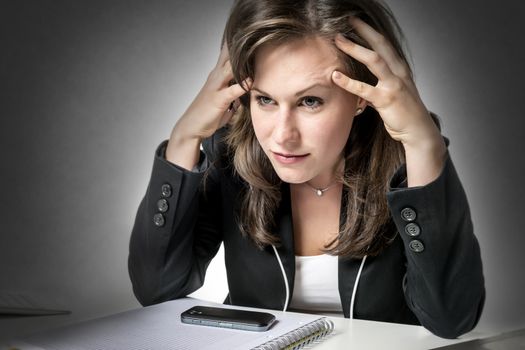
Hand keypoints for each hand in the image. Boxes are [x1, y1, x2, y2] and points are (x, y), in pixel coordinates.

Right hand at [166, 43, 250, 168]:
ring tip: (255, 50)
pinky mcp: (218, 99)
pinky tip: (250, 81)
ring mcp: (216, 87)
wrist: (191, 127)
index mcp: (217, 76)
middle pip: (228, 56)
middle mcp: (216, 77)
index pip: (228, 56)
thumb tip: (246, 90)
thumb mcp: (225, 100)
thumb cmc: (208, 114)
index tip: (251, 33)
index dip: (238, 44)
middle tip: (255, 33)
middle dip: (240, 44)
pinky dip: (241, 85)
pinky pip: (232, 90)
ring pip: (229, 68)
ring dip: (242, 60)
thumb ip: (236, 93)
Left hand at [331, 17, 441, 148]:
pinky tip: (336, 76)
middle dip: (364, 30)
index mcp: (400, 68)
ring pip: (374, 60)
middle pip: (380, 44)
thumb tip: (363, 82)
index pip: (384, 44)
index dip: (371, 31)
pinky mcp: (386, 99)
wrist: (418, 130)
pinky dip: (349, 82)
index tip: (356, 22)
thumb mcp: (394, 92)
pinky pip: (365, 88)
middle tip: (348, 20)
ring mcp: (393, 85)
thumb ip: (380, 84)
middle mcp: (398, 72)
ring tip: (339, 40)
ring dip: (354, 48)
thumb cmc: (405, 112)